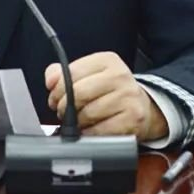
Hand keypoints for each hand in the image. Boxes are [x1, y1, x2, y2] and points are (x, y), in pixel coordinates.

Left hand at [45, 51, 167, 141]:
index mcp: (107, 60)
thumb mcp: (89, 75)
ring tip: (78, 121)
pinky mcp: (133, 119)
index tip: (55, 97)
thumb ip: (64, 73)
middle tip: (62, 112)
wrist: (143, 108)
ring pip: (87, 113)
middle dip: (63, 107)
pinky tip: (90, 130)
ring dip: (76, 122)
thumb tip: (51, 80)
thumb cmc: (110, 91)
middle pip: (78, 93)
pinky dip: (89, 133)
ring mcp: (128, 98)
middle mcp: (120, 76)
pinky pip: (99, 130)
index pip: (71, 72)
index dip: (57, 89)